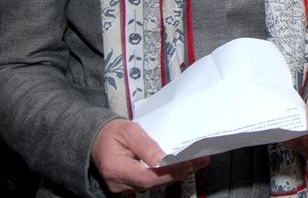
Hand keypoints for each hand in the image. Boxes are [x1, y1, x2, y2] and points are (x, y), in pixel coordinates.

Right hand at [91, 119, 209, 193]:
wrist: (96, 138)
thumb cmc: (111, 132)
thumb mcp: (129, 131)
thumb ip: (147, 146)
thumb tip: (165, 158)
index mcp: (116, 168)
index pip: (148, 177)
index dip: (170, 172)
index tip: (189, 163)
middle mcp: (119, 183)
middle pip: (154, 183)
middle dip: (178, 173)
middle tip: (199, 161)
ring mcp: (123, 187)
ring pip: (154, 184)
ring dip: (175, 174)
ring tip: (194, 162)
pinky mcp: (129, 185)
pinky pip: (150, 182)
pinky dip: (166, 175)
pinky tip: (179, 166)